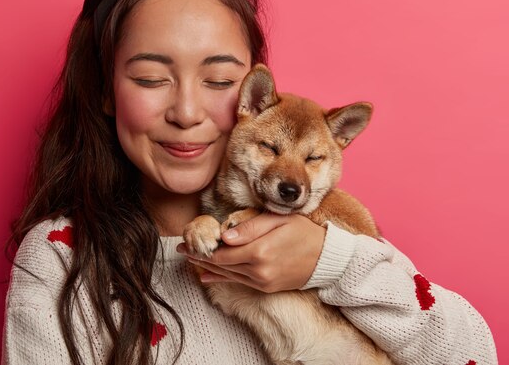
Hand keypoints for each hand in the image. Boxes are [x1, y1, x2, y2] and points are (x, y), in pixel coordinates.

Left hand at [176, 213, 326, 292]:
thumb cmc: (304, 232)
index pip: (222, 252)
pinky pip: (238, 283)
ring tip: (190, 259)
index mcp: (259, 251)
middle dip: (199, 256)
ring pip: (227, 274)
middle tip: (181, 249)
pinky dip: (221, 278)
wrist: (327, 258)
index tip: (186, 240)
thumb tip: (224, 235)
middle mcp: (258, 270)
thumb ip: (250, 227)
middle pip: (220, 264)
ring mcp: (262, 282)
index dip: (202, 247)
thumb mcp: (278, 220)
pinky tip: (206, 275)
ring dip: (207, 267)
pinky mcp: (266, 288)